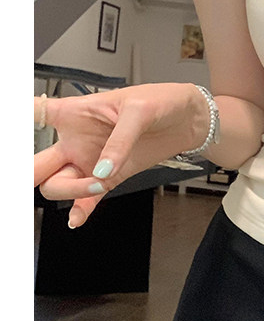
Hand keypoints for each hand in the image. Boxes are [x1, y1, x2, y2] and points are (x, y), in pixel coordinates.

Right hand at [34, 83, 208, 227]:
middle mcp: (75, 140)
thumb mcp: (139, 111)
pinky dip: (80, 211)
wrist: (188, 119)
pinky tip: (77, 219)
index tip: (18, 130)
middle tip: (37, 180)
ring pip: (57, 184)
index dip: (23, 122)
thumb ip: (119, 141)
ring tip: (98, 185)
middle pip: (37, 163)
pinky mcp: (110, 178)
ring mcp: (90, 161)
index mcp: (74, 112)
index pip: (35, 113)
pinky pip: (86, 201)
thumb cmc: (161, 102)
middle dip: (30, 175)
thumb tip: (103, 170)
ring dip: (70, 191)